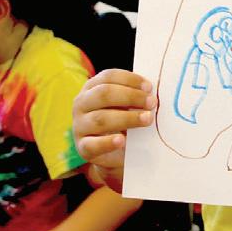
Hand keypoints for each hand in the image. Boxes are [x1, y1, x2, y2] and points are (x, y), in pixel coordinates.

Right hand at [72, 69, 155, 192]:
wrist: (113, 153)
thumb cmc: (122, 122)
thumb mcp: (126, 106)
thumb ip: (135, 97)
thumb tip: (152, 93)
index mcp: (91, 88)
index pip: (108, 77)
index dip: (129, 80)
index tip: (149, 87)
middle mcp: (81, 104)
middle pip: (104, 94)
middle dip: (131, 96)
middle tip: (152, 103)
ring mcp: (79, 126)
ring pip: (101, 119)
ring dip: (127, 118)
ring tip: (146, 120)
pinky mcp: (82, 147)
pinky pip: (92, 145)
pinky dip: (107, 142)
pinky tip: (122, 141)